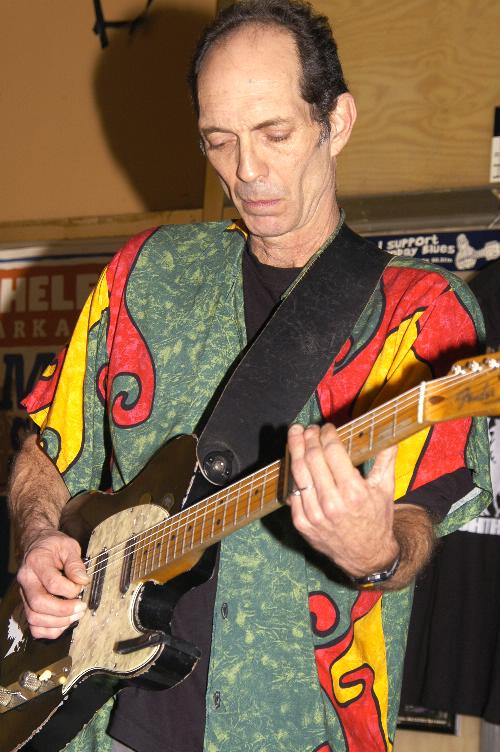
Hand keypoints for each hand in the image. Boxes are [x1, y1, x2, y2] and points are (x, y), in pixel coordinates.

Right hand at [17, 530, 88, 638]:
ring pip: (34, 618)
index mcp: (36, 562)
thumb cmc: (54, 546)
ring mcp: (24, 594)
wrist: (37, 545)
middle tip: (81, 608)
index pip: (52, 582)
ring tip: (76, 616)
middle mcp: (26, 580)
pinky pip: (34, 626)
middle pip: (39, 603)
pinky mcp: (27, 605)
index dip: (70, 589)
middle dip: (63, 610)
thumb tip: (83, 581)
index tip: (82, 587)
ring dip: (58, 622)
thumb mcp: (69, 546)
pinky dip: (50, 631)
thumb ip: (75, 564)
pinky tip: (65, 623)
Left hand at [286, 423, 398, 577]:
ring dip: (295, 449)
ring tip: (295, 434)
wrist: (366, 556)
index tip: (327, 427)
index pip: (333, 452)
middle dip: (308, 438)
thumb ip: (386, 459)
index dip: (327, 435)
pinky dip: (292, 474)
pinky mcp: (302, 523)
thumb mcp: (385, 489)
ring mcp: (314, 514)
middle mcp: (332, 503)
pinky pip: (293, 492)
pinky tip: (295, 461)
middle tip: (309, 428)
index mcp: (353, 492)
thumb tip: (391, 435)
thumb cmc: (377, 519)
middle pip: (312, 458)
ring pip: (298, 473)